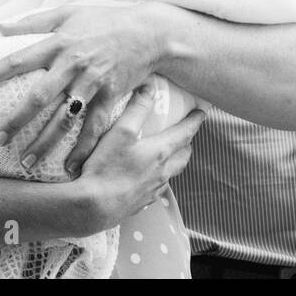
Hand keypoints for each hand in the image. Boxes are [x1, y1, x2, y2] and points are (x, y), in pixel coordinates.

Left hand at [0, 2, 169, 173]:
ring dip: (44, 143)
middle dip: (16, 121)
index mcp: (59, 43)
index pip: (18, 61)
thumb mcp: (69, 12)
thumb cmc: (106, 20)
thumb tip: (2, 27)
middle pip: (38, 97)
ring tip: (26, 163)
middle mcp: (73, 64)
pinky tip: (70, 167)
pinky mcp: (111, 96)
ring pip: (64, 118)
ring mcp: (93, 83)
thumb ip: (34, 20)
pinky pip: (94, 127)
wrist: (149, 32)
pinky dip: (83, 148)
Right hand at [75, 86, 204, 229]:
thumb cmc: (107, 167)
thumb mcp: (120, 132)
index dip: (195, 121)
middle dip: (187, 143)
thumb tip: (149, 88)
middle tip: (184, 134)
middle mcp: (162, 172)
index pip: (186, 133)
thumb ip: (137, 109)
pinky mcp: (142, 203)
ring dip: (174, 161)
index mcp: (161, 152)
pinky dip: (159, 178)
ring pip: (172, 173)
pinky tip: (147, 177)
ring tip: (167, 154)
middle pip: (184, 156)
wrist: (94, 207)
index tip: (201, 112)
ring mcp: (153, 190)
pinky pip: (158, 188)